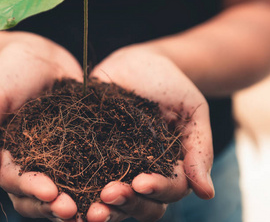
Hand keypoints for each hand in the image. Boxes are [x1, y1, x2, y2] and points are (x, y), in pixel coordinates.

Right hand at [0, 32, 81, 220]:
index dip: (32, 190)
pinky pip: (88, 165)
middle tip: (76, 212)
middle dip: (55, 206)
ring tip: (97, 208)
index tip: (51, 193)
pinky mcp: (80, 144)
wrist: (37, 53)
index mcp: (6, 157)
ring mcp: (57, 155)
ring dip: (79, 200)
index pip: (15, 182)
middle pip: (40, 195)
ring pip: (66, 187)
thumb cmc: (7, 73)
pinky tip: (115, 184)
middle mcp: (32, 162)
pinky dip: (99, 178)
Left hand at [87, 43, 214, 221]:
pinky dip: (76, 187)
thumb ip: (199, 149)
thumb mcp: (192, 111)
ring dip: (101, 206)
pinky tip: (62, 189)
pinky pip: (83, 174)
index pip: (169, 190)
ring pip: (111, 199)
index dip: (157, 191)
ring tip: (87, 208)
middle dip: (125, 204)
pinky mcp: (89, 151)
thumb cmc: (171, 84)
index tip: (141, 183)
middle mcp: (141, 173)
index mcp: (169, 167)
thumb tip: (207, 193)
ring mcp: (114, 165)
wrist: (138, 62)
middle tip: (108, 197)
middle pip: (139, 204)